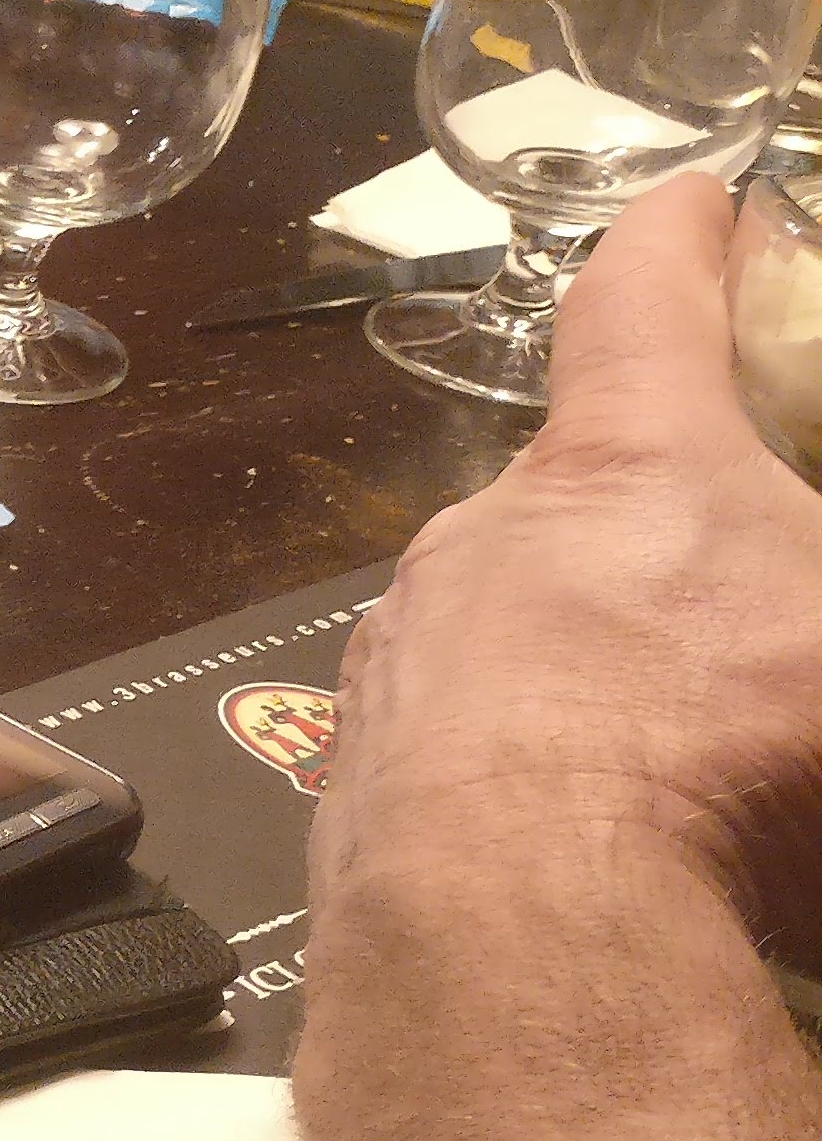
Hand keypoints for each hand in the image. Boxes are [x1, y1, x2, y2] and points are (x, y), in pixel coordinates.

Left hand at [318, 177, 821, 956]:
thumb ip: (814, 567)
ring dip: (598, 676)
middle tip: (745, 619)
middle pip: (587, 500)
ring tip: (686, 765)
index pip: (640, 303)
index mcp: (627, 465)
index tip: (694, 206)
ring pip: (521, 635)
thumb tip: (798, 586)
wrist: (524, 933)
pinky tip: (599, 852)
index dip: (677, 246)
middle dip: (665, 544)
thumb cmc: (730, 751)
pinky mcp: (364, 782)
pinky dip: (537, 782)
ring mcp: (407, 659)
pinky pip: (470, 752)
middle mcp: (487, 535)